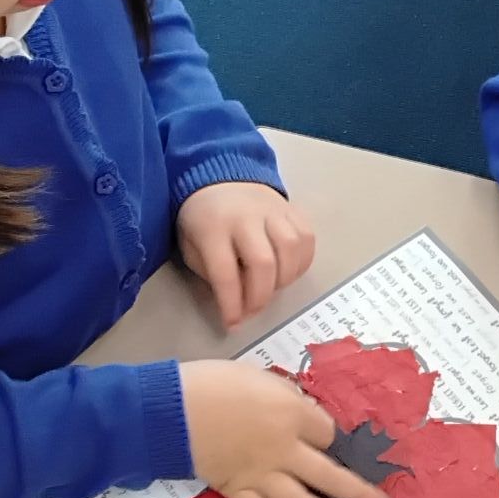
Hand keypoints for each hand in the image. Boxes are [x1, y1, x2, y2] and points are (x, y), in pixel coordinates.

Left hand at [176, 184, 314, 329]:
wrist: (221, 174)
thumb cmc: (202, 218)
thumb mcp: (192, 245)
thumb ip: (211, 273)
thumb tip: (238, 303)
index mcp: (213, 227)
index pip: (225, 272)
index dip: (231, 304)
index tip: (232, 323)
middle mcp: (245, 216)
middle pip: (263, 262)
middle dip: (260, 296)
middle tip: (253, 311)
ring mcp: (272, 210)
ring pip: (290, 249)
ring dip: (284, 279)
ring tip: (271, 288)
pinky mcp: (291, 208)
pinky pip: (306, 238)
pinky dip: (302, 263)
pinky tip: (288, 272)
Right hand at [181, 359, 390, 497]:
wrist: (169, 411)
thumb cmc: (214, 384)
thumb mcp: (260, 377)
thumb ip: (288, 398)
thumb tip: (307, 415)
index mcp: (291, 414)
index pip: (327, 433)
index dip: (332, 438)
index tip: (331, 441)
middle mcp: (283, 450)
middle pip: (329, 475)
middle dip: (358, 493)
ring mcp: (260, 476)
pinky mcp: (236, 491)